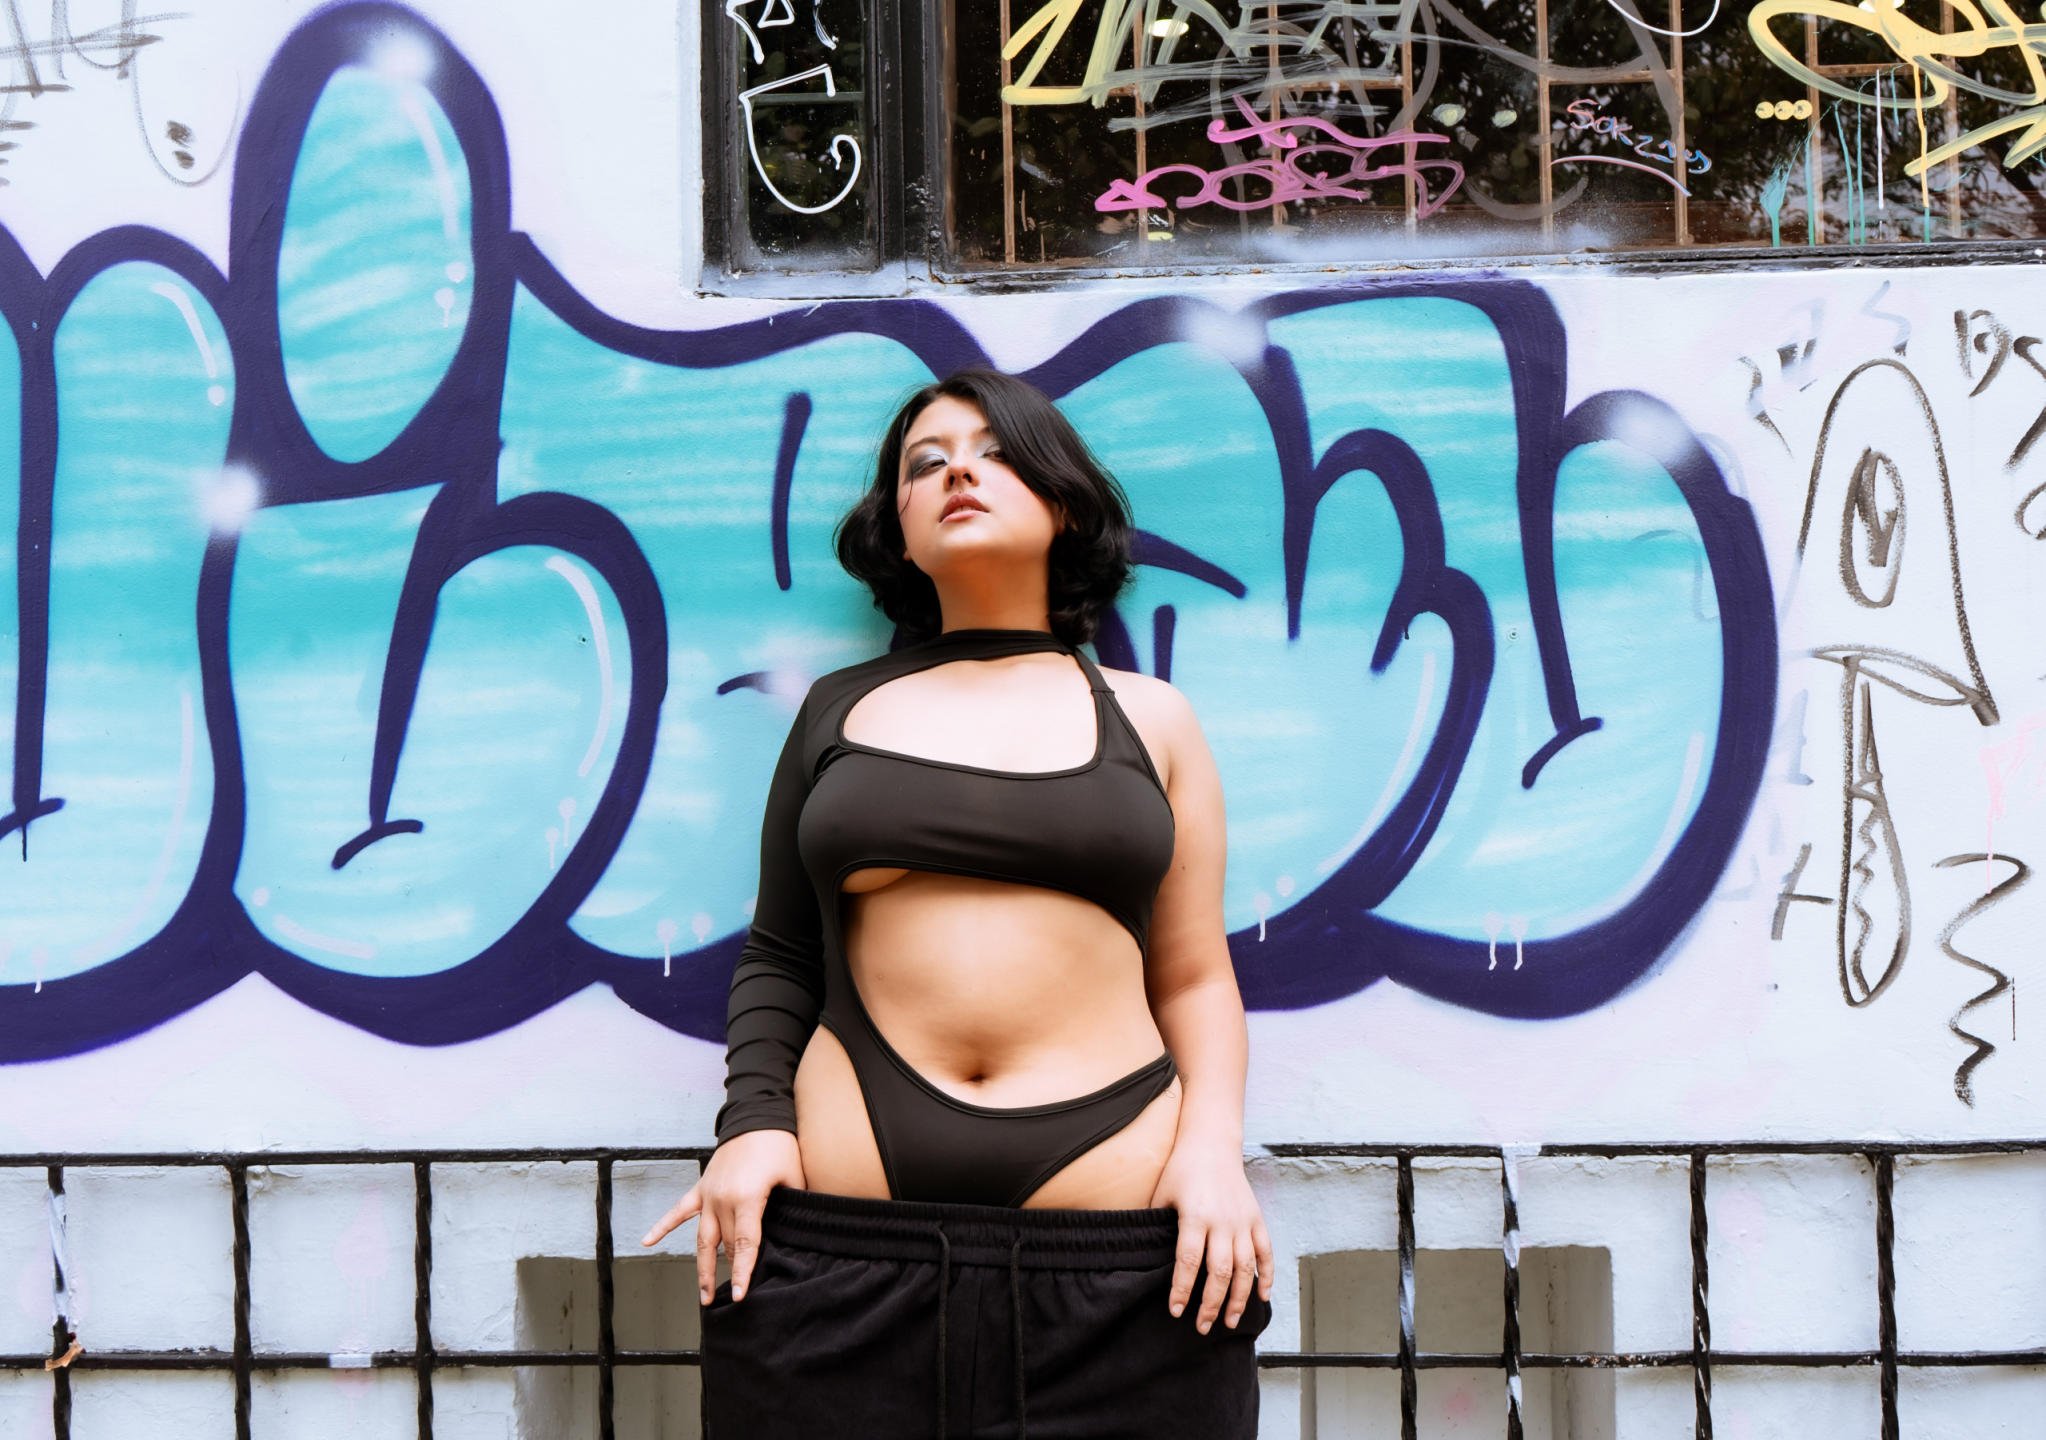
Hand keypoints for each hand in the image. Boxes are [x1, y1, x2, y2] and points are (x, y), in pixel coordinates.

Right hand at [641, 1128, 804, 1303]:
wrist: (756, 1117)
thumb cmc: (778, 1145)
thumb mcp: (793, 1176)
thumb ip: (792, 1206)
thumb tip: (796, 1231)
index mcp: (747, 1198)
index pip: (745, 1244)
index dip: (744, 1272)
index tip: (740, 1294)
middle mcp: (722, 1199)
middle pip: (726, 1245)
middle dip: (731, 1271)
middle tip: (732, 1299)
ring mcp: (708, 1193)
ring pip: (702, 1238)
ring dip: (702, 1267)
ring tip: (703, 1295)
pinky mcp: (701, 1186)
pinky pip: (678, 1210)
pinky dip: (662, 1226)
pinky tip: (647, 1241)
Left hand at [1149, 1138, 1272, 1333]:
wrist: (1211, 1144)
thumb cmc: (1180, 1171)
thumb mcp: (1162, 1195)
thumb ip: (1156, 1226)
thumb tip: (1142, 1259)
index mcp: (1195, 1215)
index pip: (1189, 1261)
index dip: (1182, 1289)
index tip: (1175, 1311)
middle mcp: (1222, 1221)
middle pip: (1220, 1271)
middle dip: (1211, 1303)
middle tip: (1202, 1327)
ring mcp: (1243, 1221)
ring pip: (1245, 1267)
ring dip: (1239, 1298)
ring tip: (1229, 1321)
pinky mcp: (1256, 1218)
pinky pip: (1265, 1252)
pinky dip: (1267, 1276)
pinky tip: (1262, 1297)